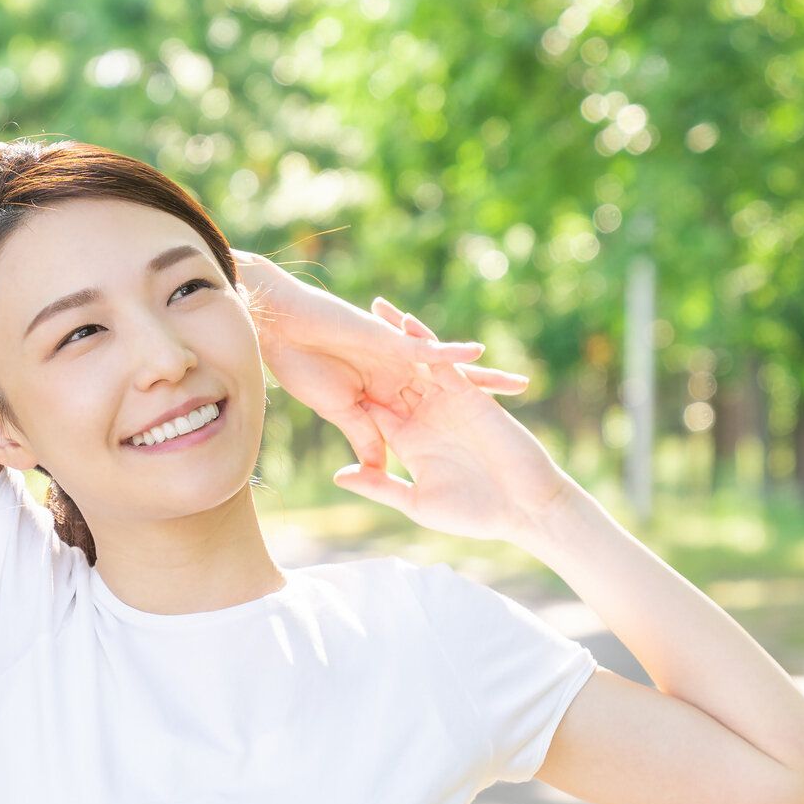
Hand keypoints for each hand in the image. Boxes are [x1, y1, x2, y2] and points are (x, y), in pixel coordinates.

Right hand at [237, 253, 529, 471]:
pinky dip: (449, 354)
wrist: (282, 331)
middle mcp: (399, 379)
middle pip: (450, 396)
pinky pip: (426, 348)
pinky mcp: (390, 341)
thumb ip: (365, 439)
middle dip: (482, 409)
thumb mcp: (341, 413)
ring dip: (484, 378)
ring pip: (450, 371)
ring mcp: (399, 359)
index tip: (477, 459)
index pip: (426, 422)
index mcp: (385, 400)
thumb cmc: (302, 370)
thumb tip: (378, 472)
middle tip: (514, 429)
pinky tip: (478, 358)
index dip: (451, 437)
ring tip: (520, 385)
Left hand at [327, 298, 576, 543]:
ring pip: (415, 363)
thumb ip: (379, 486)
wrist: (524, 508)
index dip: (345, 388)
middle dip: (367, 352)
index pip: (371, 410)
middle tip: (339, 323)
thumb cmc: (474, 515)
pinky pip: (445, 364)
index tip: (317, 367)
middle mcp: (424, 417)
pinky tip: (408, 325)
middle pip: (388, 377)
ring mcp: (447, 405)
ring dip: (398, 336)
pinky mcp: (470, 397)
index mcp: (407, 441)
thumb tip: (338, 475)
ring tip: (374, 308)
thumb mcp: (417, 501)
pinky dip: (429, 345)